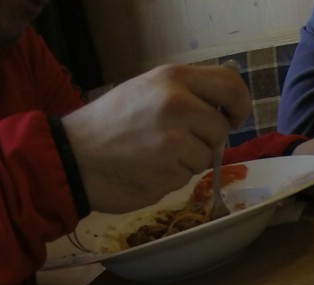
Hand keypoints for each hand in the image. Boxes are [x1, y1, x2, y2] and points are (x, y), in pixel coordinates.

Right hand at [61, 64, 251, 212]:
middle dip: (208, 139)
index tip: (234, 117)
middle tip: (178, 140)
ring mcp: (175, 137)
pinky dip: (175, 176)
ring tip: (155, 153)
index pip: (230, 84)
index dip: (239, 104)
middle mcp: (177, 103)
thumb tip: (225, 109)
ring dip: (189, 160)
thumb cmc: (112, 124)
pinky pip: (190, 175)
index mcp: (172, 78)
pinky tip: (149, 168)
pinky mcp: (171, 169)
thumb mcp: (148, 90)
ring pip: (208, 154)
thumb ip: (186, 94)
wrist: (74, 156)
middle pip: (221, 127)